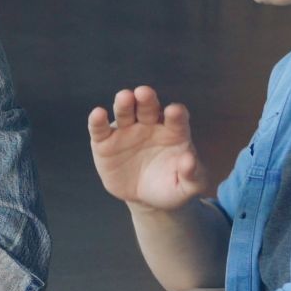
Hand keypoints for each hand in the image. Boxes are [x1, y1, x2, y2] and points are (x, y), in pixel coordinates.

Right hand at [88, 86, 217, 211]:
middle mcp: (149, 125)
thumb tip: (190, 160)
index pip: (176, 117)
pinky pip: (100, 128)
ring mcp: (126, 131)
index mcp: (173, 132)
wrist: (144, 198)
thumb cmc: (170, 187)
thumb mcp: (187, 187)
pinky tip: (98, 114)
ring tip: (124, 97)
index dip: (176, 113)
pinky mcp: (104, 142)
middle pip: (148, 107)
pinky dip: (97, 120)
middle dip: (146, 99)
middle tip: (144, 92)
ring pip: (124, 112)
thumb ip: (192, 175)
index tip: (175, 111)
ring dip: (124, 103)